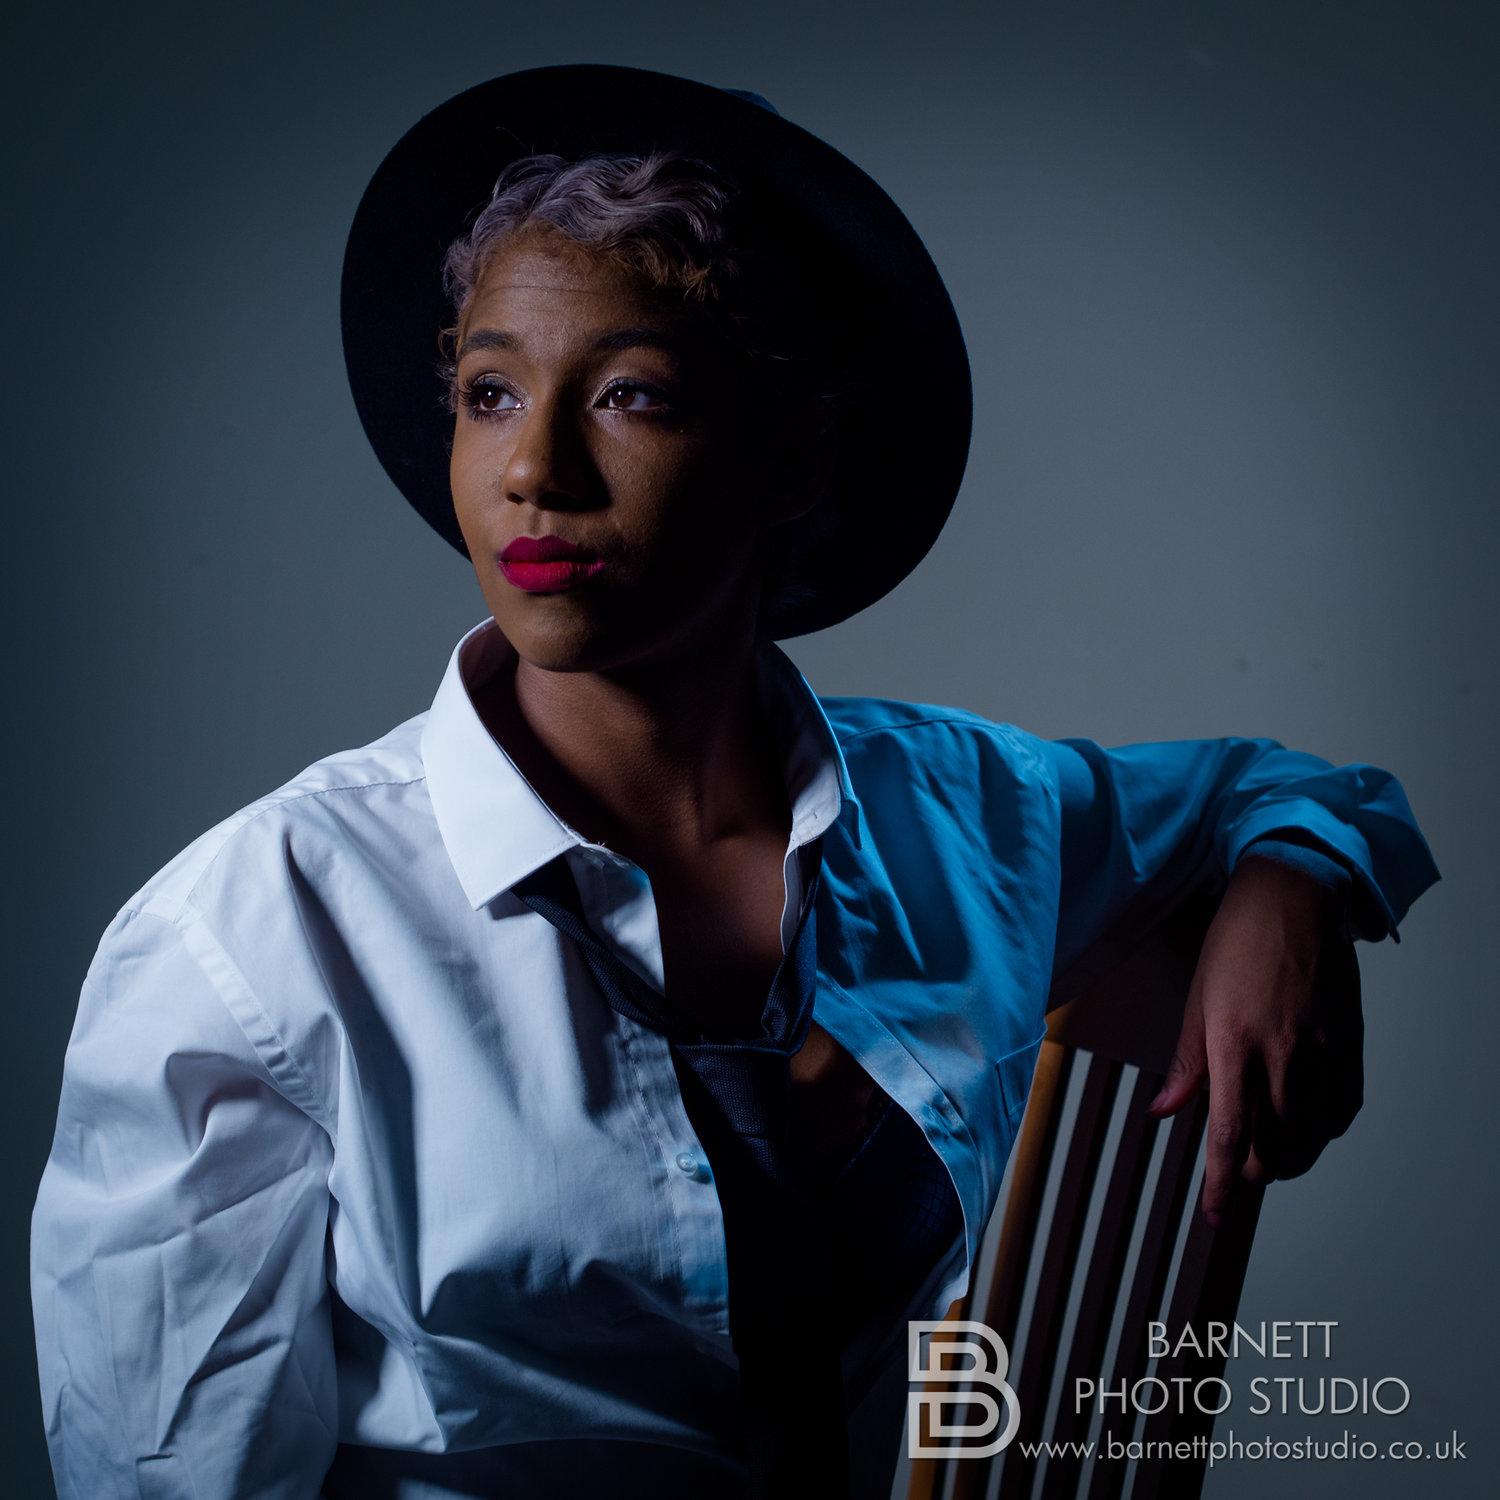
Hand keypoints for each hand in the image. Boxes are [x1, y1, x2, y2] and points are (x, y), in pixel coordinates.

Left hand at [1146, 855, 1362, 1225]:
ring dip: (1291, 1159)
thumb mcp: (1196, 1000)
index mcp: (1234, 1043)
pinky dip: (1326, 1131)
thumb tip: (1164, 1113)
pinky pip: (1345, 1107)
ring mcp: (1323, 1049)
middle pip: (1276, 1144)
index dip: (1222, 1183)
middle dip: (1255, 1173)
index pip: (1230, 1133)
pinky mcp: (1350, 1041)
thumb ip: (1185, 1064)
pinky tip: (1310, 1130)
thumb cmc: (1235, 942)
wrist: (1293, 897)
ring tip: (1272, 1162)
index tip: (1215, 1213)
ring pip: (1313, 1134)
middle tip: (1239, 1176)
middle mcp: (1283, 1053)